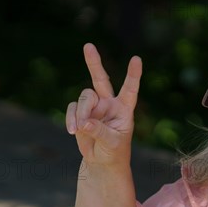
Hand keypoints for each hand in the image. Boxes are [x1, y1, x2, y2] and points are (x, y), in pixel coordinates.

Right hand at [66, 43, 142, 165]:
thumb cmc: (114, 151)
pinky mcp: (80, 112)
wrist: (102, 160)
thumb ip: (99, 131)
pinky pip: (72, 108)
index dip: (133, 75)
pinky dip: (71, 118)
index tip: (136, 59)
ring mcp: (94, 106)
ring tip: (79, 129)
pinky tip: (73, 131)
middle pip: (101, 79)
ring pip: (84, 97)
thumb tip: (84, 122)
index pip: (130, 89)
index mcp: (125, 108)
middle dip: (94, 63)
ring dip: (80, 112)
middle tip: (88, 45)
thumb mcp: (112, 143)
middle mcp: (109, 102)